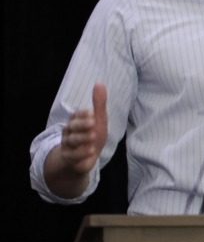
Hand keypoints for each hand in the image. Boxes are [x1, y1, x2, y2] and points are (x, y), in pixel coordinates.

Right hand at [44, 83, 107, 197]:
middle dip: (82, 125)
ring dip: (83, 138)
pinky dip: (82, 153)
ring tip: (94, 136)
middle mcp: (68, 131)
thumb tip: (99, 83)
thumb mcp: (99, 120)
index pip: (76, 115)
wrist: (86, 159)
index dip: (83, 114)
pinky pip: (73, 155)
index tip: (92, 113)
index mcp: (76, 120)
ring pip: (72, 140)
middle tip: (93, 123)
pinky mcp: (69, 158)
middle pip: (72, 127)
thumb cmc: (93, 136)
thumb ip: (99, 104)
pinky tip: (91, 151)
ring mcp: (67, 145)